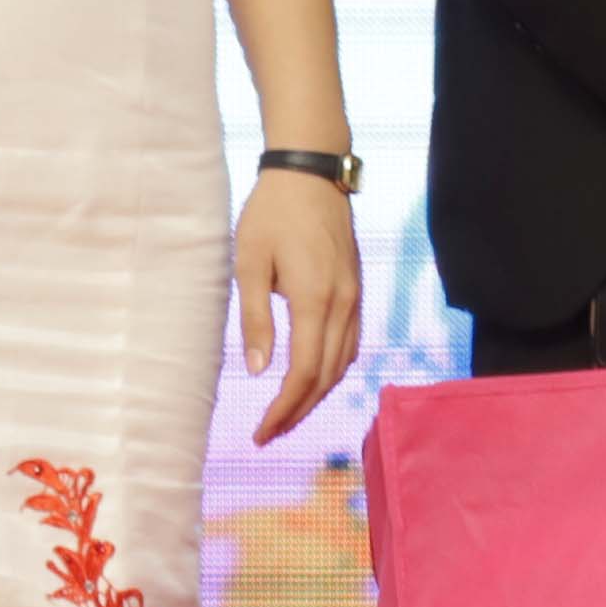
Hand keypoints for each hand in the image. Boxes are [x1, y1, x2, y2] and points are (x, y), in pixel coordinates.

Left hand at [234, 172, 362, 442]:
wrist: (310, 171)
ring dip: (316, 394)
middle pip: (326, 377)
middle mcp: (343, 304)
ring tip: (287, 414)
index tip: (260, 432)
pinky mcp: (355, 289)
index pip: (304, 373)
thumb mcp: (249, 262)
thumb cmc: (271, 212)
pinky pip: (350, 343)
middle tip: (268, 435)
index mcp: (315, 299)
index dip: (283, 409)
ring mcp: (355, 297)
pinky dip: (332, 370)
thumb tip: (260, 371)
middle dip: (298, 411)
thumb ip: (256, 319)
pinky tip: (313, 378)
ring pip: (343, 363)